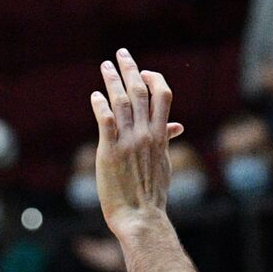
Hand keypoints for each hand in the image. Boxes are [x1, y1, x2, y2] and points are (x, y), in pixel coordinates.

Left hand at [90, 49, 183, 237]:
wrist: (141, 217)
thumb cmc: (151, 193)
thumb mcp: (164, 163)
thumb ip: (166, 140)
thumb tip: (177, 127)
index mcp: (160, 135)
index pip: (162, 95)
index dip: (153, 78)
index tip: (143, 71)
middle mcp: (146, 134)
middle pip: (140, 91)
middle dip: (130, 69)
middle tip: (121, 54)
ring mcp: (128, 142)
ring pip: (122, 102)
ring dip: (113, 81)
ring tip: (105, 66)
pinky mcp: (109, 152)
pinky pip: (105, 122)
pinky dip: (101, 105)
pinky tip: (95, 96)